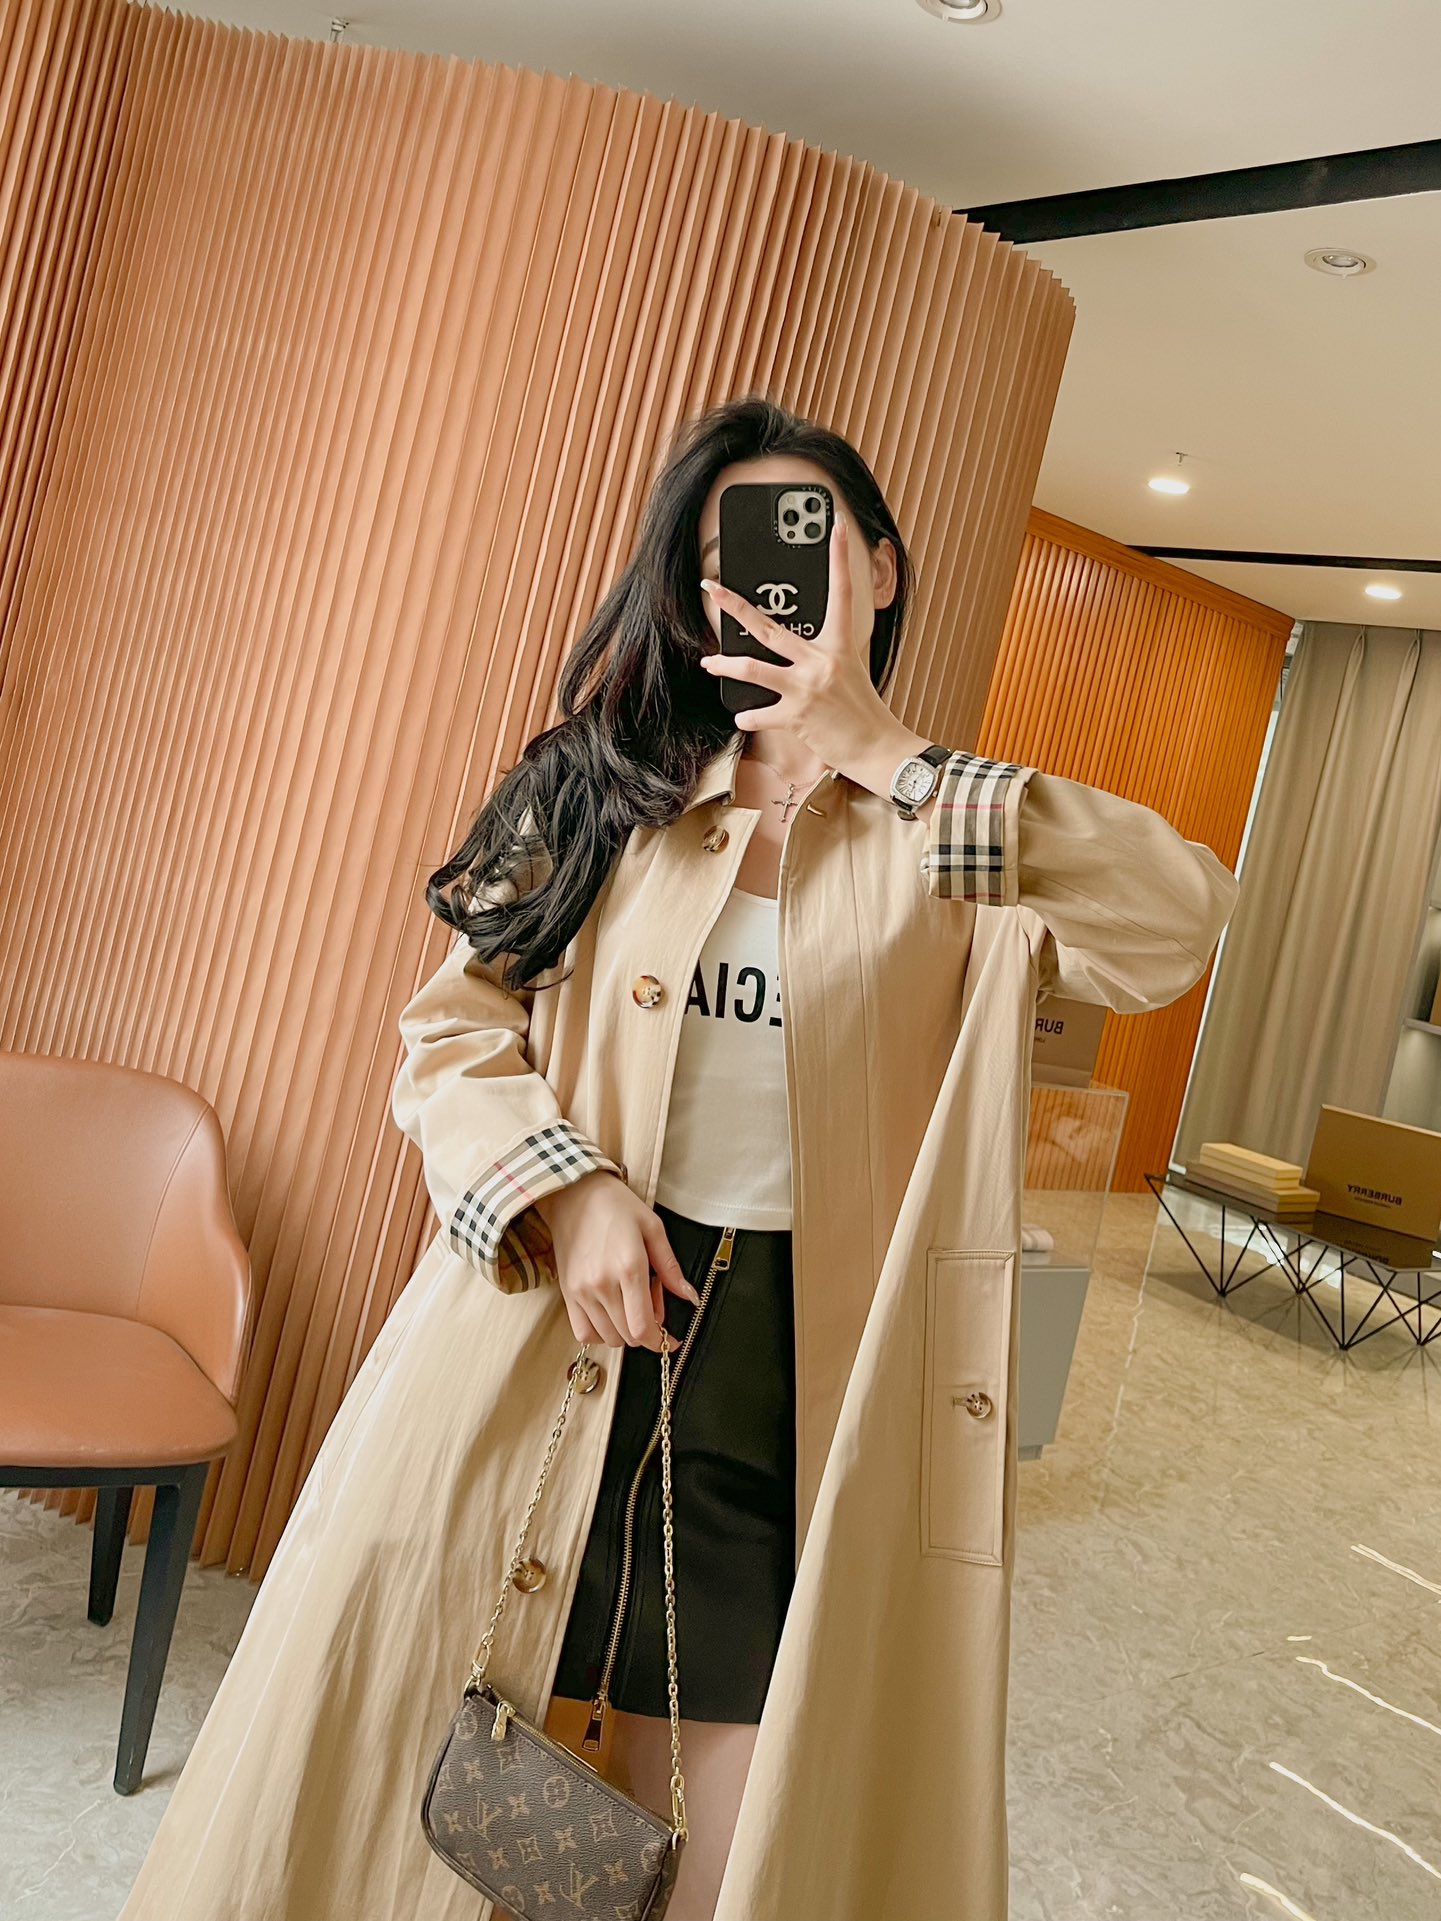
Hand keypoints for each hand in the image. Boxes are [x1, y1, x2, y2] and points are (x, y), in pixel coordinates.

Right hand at [533, 1170, 699, 1352]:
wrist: (573, 1193)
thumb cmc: (615, 1206)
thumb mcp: (652, 1228)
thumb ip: (670, 1267)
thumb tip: (689, 1297)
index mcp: (629, 1267)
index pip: (642, 1327)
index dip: (659, 1340)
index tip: (670, 1339)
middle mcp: (602, 1284)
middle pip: (628, 1336)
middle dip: (647, 1330)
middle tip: (652, 1304)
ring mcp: (581, 1291)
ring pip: (608, 1337)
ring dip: (625, 1331)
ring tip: (629, 1302)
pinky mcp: (567, 1293)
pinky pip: (583, 1333)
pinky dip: (600, 1334)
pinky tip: (610, 1315)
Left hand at [697, 515, 923, 790]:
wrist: (875, 747)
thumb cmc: (862, 710)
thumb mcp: (849, 670)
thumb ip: (820, 653)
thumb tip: (788, 646)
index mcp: (840, 645)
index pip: (841, 593)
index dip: (840, 558)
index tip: (837, 528)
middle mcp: (821, 661)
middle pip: (768, 627)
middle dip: (734, 606)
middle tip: (711, 589)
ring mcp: (807, 688)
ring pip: (752, 669)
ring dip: (724, 666)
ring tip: (709, 664)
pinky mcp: (796, 716)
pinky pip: (758, 715)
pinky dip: (748, 718)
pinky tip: (745, 717)